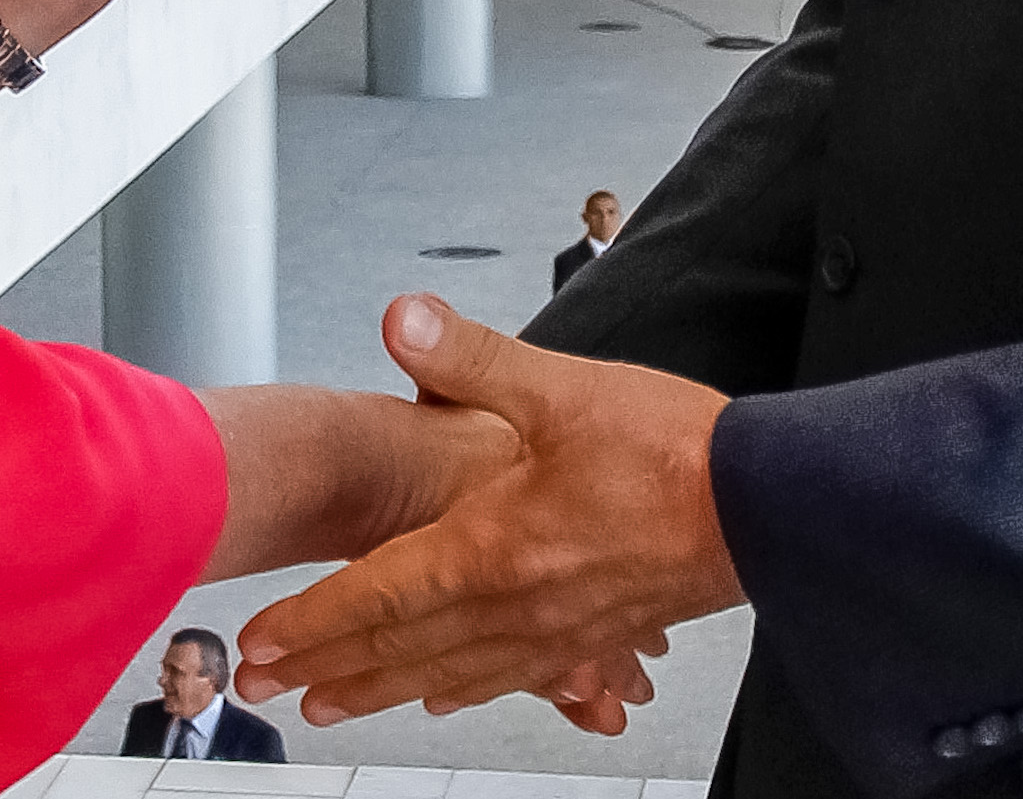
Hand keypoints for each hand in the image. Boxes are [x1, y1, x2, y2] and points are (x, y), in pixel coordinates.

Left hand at [233, 295, 742, 731]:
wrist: (765, 506)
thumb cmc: (671, 450)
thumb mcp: (563, 387)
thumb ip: (472, 358)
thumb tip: (403, 319)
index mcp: (491, 547)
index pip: (375, 594)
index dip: (310, 620)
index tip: (257, 644)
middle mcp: (511, 605)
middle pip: (396, 648)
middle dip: (322, 667)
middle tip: (261, 687)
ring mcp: (551, 632)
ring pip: (444, 674)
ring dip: (378, 688)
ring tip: (330, 703)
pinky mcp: (589, 638)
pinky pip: (507, 677)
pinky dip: (460, 688)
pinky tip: (445, 695)